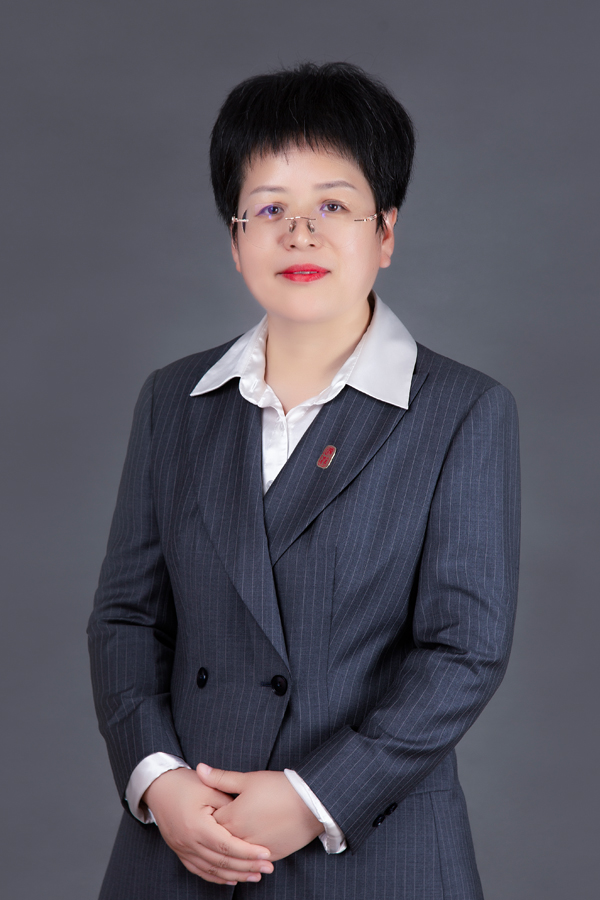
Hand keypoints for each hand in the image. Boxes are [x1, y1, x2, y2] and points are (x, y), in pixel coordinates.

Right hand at [142, 768, 273, 884]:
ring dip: (235, 875)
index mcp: (197, 826)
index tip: (266, 854)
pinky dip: (217, 876)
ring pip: (211, 870)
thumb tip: (248, 819)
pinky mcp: (181, 852)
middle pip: (221, 861)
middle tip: (267, 868)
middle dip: (246, 867)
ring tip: (255, 876)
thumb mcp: (209, 788)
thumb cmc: (186, 784)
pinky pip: (200, 870)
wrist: (159, 787)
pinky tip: (232, 878)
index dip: (248, 851)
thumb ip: (228, 804)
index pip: (227, 845)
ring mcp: (183, 850)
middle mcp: (188, 842)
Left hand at [196, 764, 323, 860]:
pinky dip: (248, 858)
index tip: (206, 811)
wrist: (311, 803)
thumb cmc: (279, 788)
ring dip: (231, 849)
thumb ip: (221, 778)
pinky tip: (247, 852)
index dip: (207, 817)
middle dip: (216, 835)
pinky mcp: (271, 856)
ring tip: (231, 840)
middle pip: (220, 841)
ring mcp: (256, 850)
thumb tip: (199, 769)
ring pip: (235, 855)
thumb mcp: (248, 779)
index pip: (210, 822)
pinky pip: (253, 861)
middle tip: (214, 827)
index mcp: (232, 817)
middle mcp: (241, 837)